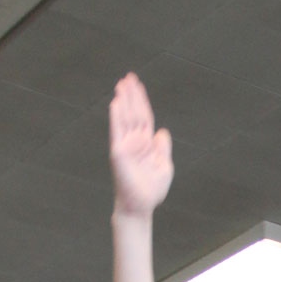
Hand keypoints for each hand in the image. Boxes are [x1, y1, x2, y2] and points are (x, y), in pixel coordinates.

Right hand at [109, 73, 172, 217]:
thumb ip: (162, 148)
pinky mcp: (118, 152)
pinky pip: (117, 131)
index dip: (142, 100)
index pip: (144, 116)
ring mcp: (125, 145)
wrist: (141, 205)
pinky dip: (116, 117)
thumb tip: (161, 131)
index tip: (138, 84)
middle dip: (132, 95)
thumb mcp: (164, 166)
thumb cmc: (151, 190)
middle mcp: (134, 141)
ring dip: (123, 101)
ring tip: (121, 84)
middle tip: (128, 76)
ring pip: (125, 118)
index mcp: (146, 143)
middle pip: (134, 113)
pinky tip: (115, 102)